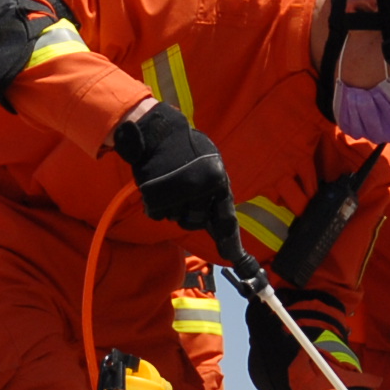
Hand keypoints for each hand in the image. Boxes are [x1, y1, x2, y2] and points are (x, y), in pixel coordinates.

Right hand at [111, 102, 235, 236]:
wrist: (158, 133)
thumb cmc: (187, 148)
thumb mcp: (211, 163)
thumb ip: (217, 191)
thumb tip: (222, 223)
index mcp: (217, 179)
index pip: (225, 218)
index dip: (229, 241)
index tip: (233, 257)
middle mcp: (200, 188)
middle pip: (197, 222)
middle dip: (191, 212)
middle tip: (185, 192)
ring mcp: (177, 193)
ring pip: (177, 219)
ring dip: (174, 208)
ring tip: (172, 185)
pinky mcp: (157, 197)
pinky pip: (159, 215)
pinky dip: (157, 206)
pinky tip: (159, 188)